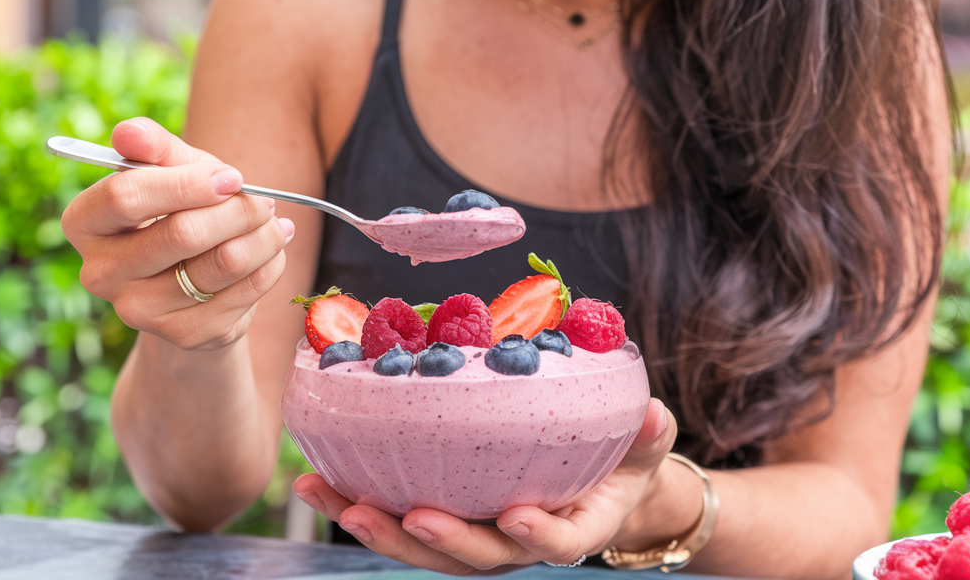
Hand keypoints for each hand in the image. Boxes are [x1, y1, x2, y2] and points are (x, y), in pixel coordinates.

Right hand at [61, 117, 292, 349]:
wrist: (192, 286)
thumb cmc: (178, 213)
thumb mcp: (170, 172)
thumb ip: (153, 148)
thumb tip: (129, 131)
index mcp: (84, 223)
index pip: (125, 195)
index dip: (187, 183)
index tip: (230, 177)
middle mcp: (100, 273)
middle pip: (182, 233)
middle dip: (238, 210)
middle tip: (263, 201)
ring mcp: (139, 311)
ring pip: (224, 262)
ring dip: (263, 235)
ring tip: (272, 222)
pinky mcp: (184, 335)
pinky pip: (246, 291)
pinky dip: (270, 264)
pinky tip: (271, 252)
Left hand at [293, 398, 678, 574]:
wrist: (597, 486)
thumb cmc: (622, 462)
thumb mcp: (644, 448)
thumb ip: (648, 435)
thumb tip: (652, 413)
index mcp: (574, 528)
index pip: (559, 543)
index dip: (538, 538)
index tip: (518, 517)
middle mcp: (518, 543)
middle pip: (473, 556)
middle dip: (436, 540)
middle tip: (403, 516)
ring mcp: (476, 535)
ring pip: (423, 545)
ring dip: (373, 524)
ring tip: (327, 494)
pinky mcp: (445, 517)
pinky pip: (400, 518)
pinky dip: (358, 501)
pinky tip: (317, 478)